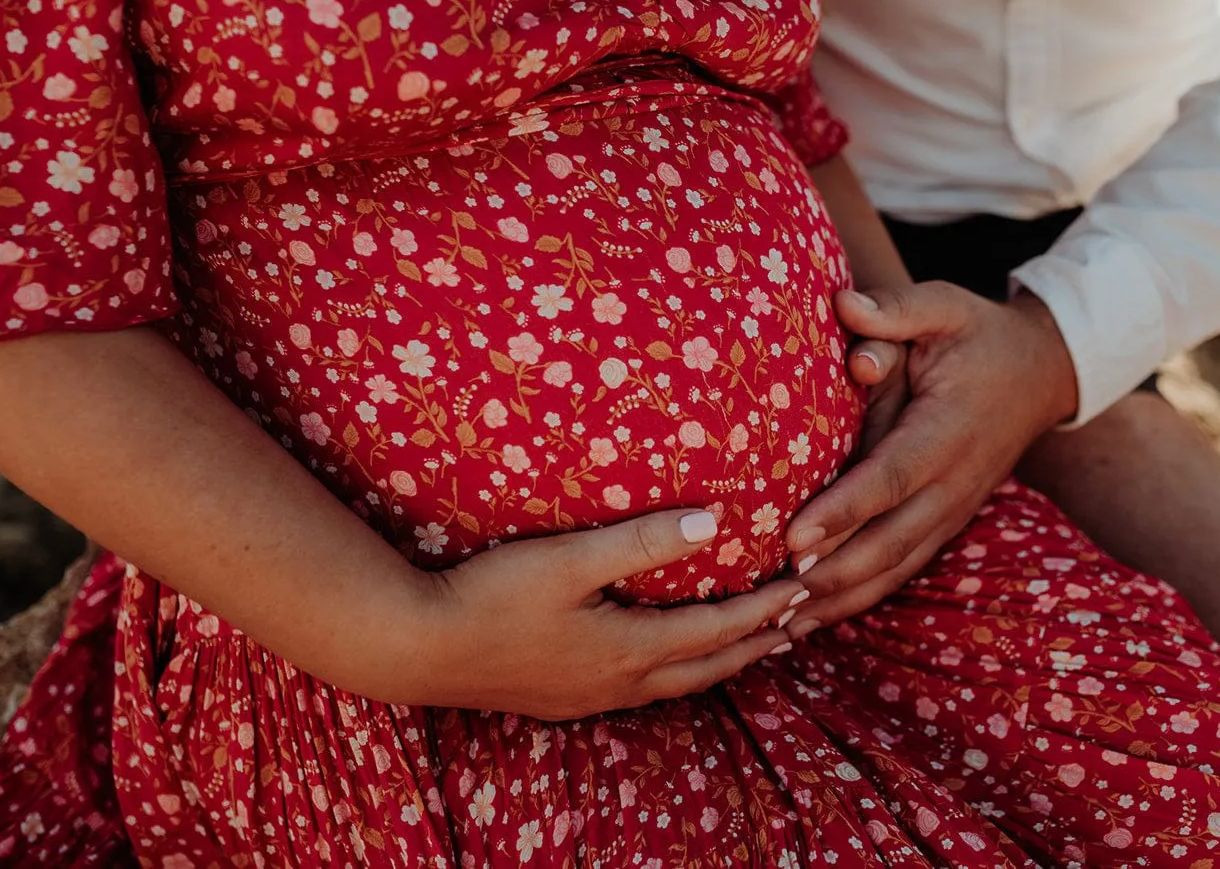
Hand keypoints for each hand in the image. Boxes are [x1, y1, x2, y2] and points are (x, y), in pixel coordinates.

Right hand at [414, 508, 804, 719]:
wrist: (417, 647)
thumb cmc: (489, 595)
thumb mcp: (568, 559)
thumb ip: (640, 541)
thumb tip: (713, 523)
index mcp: (628, 648)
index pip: (716, 629)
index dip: (763, 608)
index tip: (803, 585)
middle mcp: (619, 681)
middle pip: (707, 666)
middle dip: (755, 642)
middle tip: (796, 622)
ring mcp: (589, 695)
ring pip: (676, 683)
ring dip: (718, 660)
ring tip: (747, 643)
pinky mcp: (562, 697)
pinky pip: (642, 688)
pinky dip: (676, 670)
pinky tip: (664, 658)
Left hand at [784, 283, 1077, 634]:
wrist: (1042, 373)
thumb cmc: (978, 335)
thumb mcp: (945, 306)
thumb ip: (896, 309)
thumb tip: (845, 307)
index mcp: (947, 430)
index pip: (891, 477)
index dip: (844, 510)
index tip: (794, 537)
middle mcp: (953, 482)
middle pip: (890, 541)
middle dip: (832, 573)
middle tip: (773, 594)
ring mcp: (952, 510)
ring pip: (895, 567)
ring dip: (839, 599)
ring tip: (779, 624)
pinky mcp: (944, 523)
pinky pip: (901, 569)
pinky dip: (858, 598)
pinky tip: (810, 619)